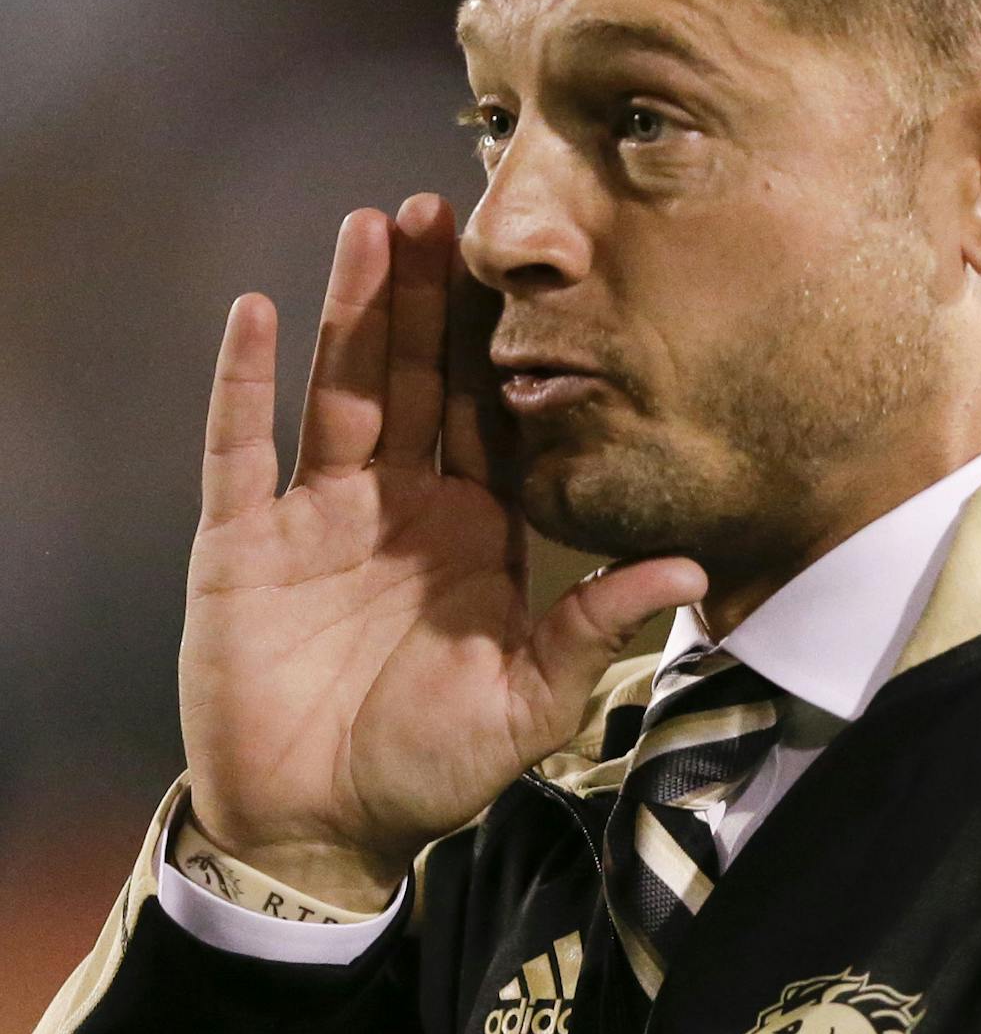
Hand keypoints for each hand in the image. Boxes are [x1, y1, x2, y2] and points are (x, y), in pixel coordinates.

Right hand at [178, 193, 704, 908]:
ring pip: (340, 390)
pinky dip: (245, 382)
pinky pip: (240, 448)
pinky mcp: (243, 542)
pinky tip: (258, 312)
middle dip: (430, 298)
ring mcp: (317, 517)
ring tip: (372, 226)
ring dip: (353, 310)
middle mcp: (398, 506)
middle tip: (442, 208)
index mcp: (472, 533)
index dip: (504, 348)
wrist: (321, 826)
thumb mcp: (529, 705)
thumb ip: (595, 630)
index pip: (493, 419)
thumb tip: (688, 571)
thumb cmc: (428, 770)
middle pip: (417, 380)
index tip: (527, 273)